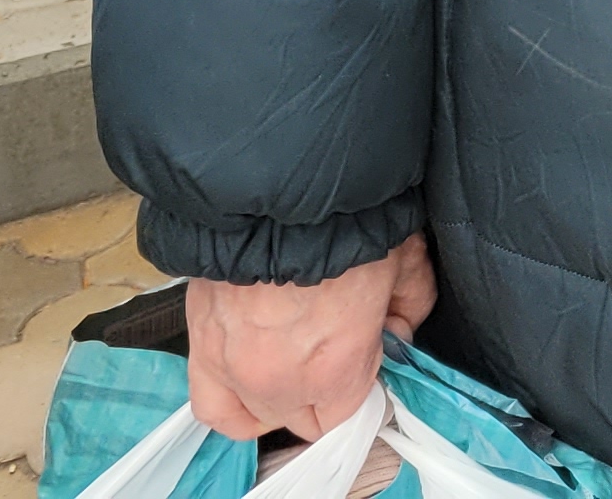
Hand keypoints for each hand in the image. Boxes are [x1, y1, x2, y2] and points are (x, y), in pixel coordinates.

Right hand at [185, 233, 432, 440]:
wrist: (278, 191)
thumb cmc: (349, 221)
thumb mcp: (407, 261)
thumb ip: (411, 308)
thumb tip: (399, 333)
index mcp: (334, 372)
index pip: (344, 417)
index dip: (359, 390)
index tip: (366, 362)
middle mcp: (278, 384)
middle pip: (301, 421)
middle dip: (322, 395)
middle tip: (332, 353)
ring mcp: (231, 370)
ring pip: (252, 419)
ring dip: (275, 403)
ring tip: (292, 373)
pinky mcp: (199, 347)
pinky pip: (209, 405)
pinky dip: (229, 403)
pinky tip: (245, 387)